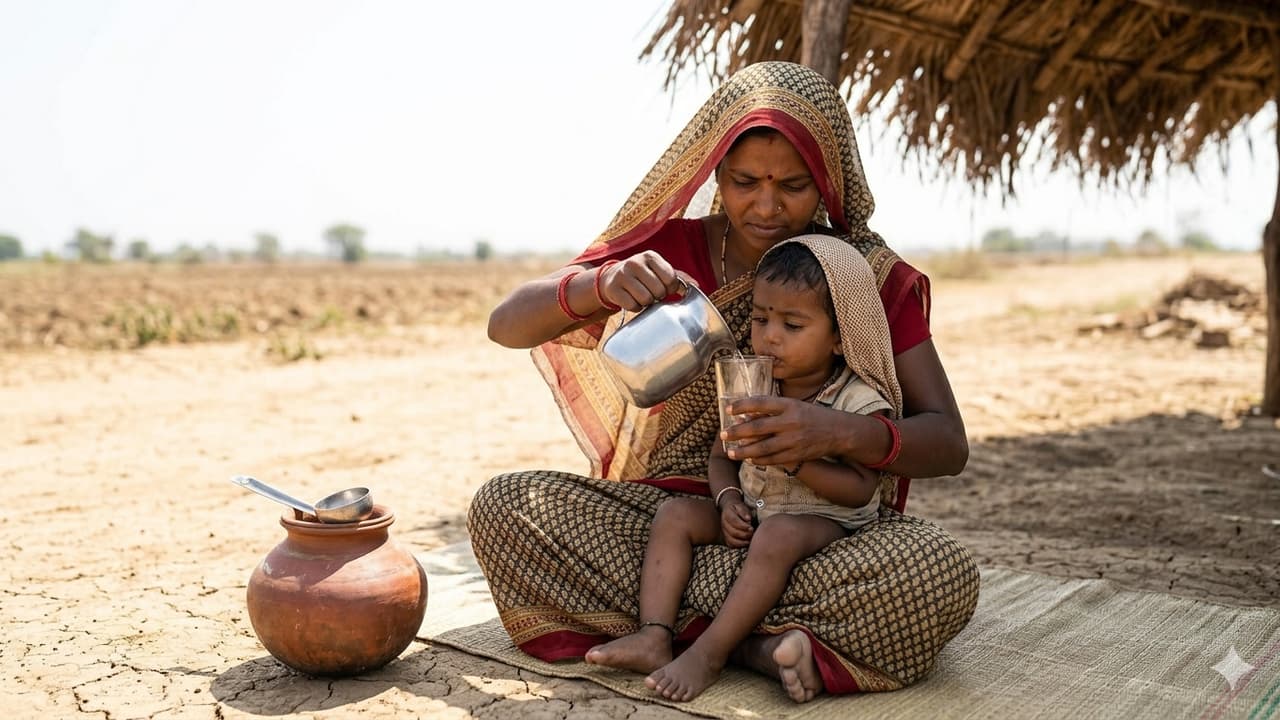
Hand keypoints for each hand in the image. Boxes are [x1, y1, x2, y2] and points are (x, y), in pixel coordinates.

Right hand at [596, 251, 692, 311]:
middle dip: (658, 296)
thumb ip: (679, 277)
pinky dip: (635, 308)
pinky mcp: (613, 288)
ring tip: (641, 296)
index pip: (670, 278)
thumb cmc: (643, 275)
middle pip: (658, 290)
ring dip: (646, 303)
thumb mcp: (659, 271)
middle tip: (651, 293)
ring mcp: (622, 275)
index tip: (664, 287)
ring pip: (645, 299)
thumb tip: (696, 286)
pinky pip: (632, 306)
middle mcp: (635, 262)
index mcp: (650, 256)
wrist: (613, 277)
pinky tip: (632, 300)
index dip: (670, 288)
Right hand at [720, 499, 753, 547]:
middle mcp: (723, 524)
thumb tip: (748, 519)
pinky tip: (746, 543)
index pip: (734, 521)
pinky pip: (731, 545)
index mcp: (727, 514)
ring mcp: (724, 532)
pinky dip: (739, 545)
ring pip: (731, 540)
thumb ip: (744, 512)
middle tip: (752, 533)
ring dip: (742, 542)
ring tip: (750, 539)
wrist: (729, 511)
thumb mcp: (741, 506)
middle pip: (733, 532)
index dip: (743, 526)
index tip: (751, 528)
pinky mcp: (726, 538)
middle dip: (744, 534)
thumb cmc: (738, 509)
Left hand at [721, 396, 841, 467]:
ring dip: (744, 451)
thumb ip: (774, 409)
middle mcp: (790, 421)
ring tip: (731, 452)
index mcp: (789, 404)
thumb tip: (748, 415)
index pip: (761, 402)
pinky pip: (773, 459)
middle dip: (737, 432)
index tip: (728, 409)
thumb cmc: (812, 416)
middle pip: (757, 427)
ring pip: (763, 447)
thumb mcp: (795, 405)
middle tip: (722, 434)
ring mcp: (794, 439)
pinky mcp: (797, 454)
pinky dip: (759, 459)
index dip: (742, 405)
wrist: (838, 431)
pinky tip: (749, 459)